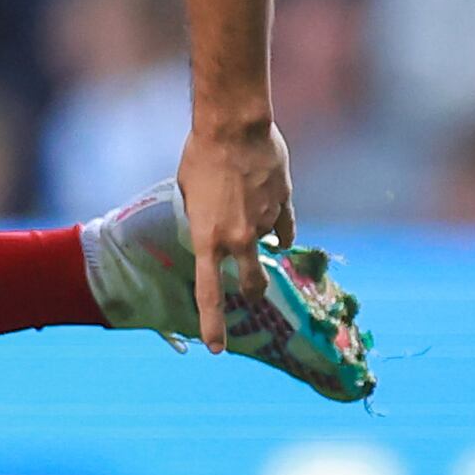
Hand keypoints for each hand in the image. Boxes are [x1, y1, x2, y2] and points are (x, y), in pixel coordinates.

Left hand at [175, 105, 294, 346]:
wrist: (234, 126)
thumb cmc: (202, 156)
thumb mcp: (189, 194)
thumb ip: (204, 222)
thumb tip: (216, 235)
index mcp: (209, 239)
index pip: (209, 294)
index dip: (213, 325)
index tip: (216, 348)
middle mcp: (239, 238)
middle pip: (253, 284)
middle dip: (253, 292)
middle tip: (252, 292)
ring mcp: (266, 222)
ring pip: (267, 245)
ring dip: (259, 235)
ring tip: (244, 203)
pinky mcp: (285, 203)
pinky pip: (285, 228)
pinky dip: (279, 227)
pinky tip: (274, 217)